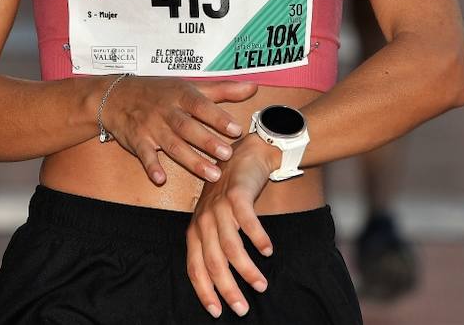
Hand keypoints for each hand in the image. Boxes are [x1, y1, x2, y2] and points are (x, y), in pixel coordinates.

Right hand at [100, 77, 257, 185]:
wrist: (116, 96)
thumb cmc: (158, 91)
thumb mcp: (189, 85)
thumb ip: (222, 89)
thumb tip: (252, 87)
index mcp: (181, 96)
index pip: (201, 106)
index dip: (218, 117)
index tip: (236, 129)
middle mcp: (167, 111)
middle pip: (188, 128)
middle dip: (207, 142)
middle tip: (227, 155)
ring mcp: (151, 127)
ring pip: (172, 145)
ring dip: (191, 160)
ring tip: (211, 174)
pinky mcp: (137, 141)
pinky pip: (144, 155)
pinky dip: (151, 166)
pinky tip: (160, 178)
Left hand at [185, 135, 278, 318]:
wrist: (245, 155)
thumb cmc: (231, 195)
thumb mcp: (216, 221)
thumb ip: (215, 247)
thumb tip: (223, 284)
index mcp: (195, 231)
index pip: (195, 268)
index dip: (204, 291)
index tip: (217, 312)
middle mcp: (203, 220)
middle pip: (213, 262)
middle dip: (227, 289)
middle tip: (242, 308)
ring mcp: (219, 207)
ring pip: (231, 246)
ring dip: (246, 269)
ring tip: (261, 285)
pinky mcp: (237, 194)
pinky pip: (247, 221)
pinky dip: (258, 238)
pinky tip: (268, 251)